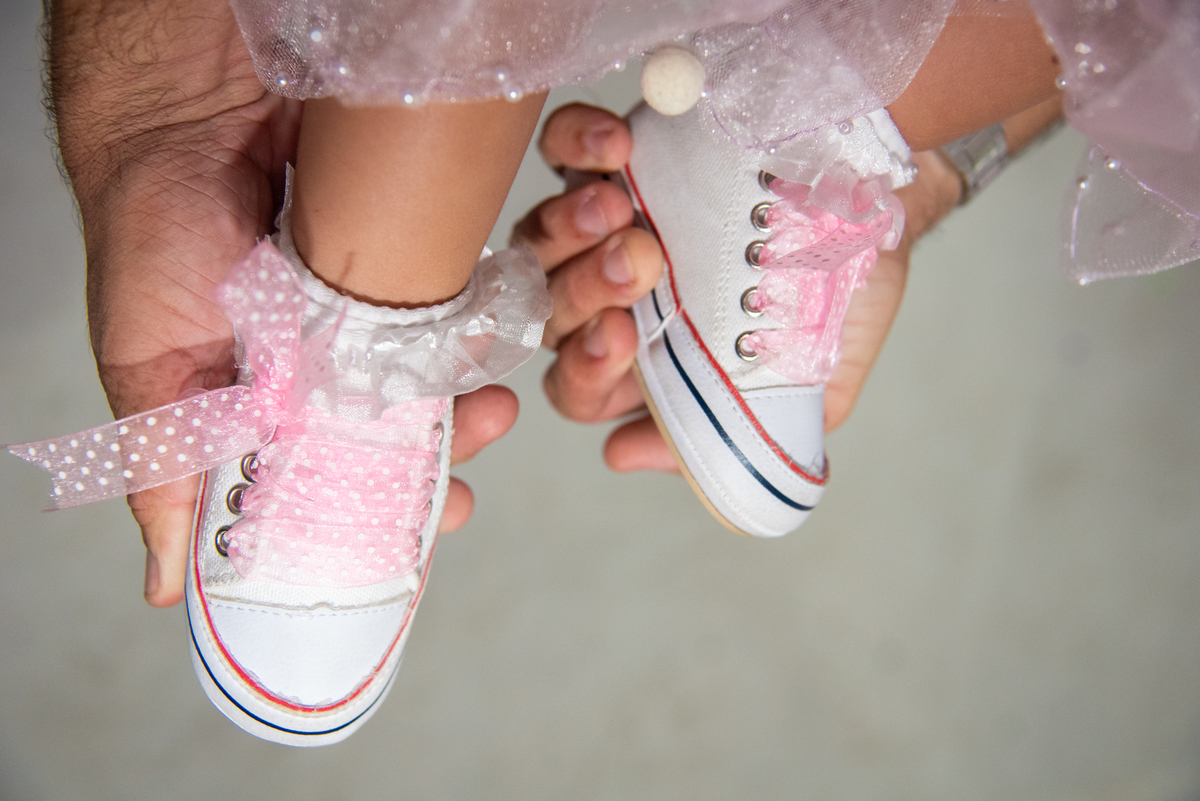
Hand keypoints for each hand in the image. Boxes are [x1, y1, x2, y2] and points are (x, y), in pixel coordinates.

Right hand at [50, 0, 514, 606]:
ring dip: (465, 411)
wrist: (190, 116)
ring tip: (495, 413)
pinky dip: (471, 339)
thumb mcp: (147, 370)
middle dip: (432, 470)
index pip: (324, 490)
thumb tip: (165, 585)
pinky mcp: (393, 270)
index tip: (414, 550)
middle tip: (464, 492)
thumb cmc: (150, 242)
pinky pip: (446, 314)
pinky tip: (492, 354)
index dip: (370, 525)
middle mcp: (313, 374)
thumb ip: (163, 472)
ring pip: (429, 387)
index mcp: (256, 413)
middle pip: (390, 443)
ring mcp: (359, 321)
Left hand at [515, 104, 961, 469]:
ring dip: (567, 228)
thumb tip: (620, 452)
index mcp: (645, 361)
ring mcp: (602, 224)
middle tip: (639, 260)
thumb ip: (733, 429)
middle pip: (551, 312)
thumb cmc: (840, 292)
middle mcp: (609, 297)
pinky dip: (573, 143)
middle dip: (585, 291)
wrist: (882, 194)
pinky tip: (616, 146)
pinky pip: (557, 147)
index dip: (586, 370)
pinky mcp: (606, 155)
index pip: (576, 387)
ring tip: (617, 208)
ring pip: (539, 239)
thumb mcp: (806, 377)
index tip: (625, 337)